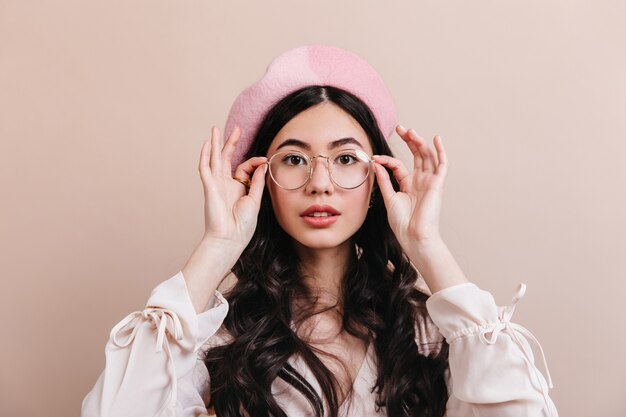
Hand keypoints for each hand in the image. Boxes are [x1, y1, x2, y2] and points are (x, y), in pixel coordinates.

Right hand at [199, 126, 266, 249]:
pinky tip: (206, 144)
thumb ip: (258, 181)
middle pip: (227, 158)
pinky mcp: (209, 187)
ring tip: (215, 129)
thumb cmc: (242, 225)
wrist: (230, 239)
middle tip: (235, 128)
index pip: (244, 167)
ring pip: (214, 159)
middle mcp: (225, 184)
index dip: (255, 161)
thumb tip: (263, 164)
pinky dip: (205, 156)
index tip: (265, 160)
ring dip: (215, 144)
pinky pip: (205, 168)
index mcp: (237, 188)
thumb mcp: (255, 199)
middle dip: (230, 143)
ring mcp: (216, 185)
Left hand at [372, 125, 447, 247]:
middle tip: (399, 128)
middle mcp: (420, 180)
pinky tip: (436, 139)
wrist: (413, 235)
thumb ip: (384, 180)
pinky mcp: (437, 184)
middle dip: (408, 140)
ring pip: (426, 156)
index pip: (398, 165)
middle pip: (415, 155)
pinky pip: (442, 165)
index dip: (386, 159)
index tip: (375, 158)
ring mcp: (429, 181)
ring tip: (410, 130)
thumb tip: (376, 163)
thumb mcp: (389, 197)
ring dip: (419, 142)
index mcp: (408, 184)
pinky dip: (441, 151)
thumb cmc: (402, 222)